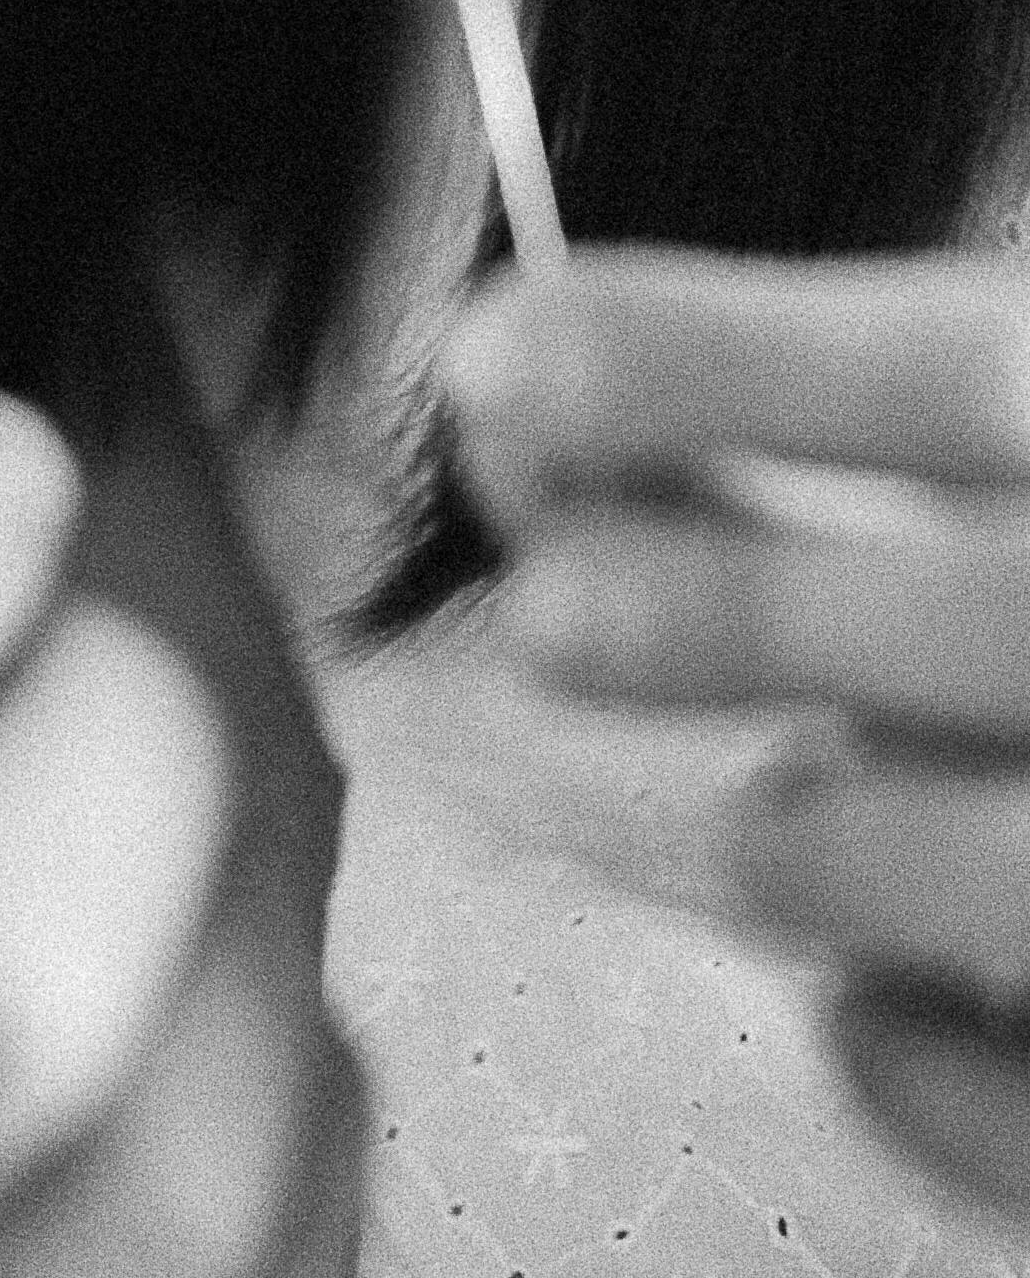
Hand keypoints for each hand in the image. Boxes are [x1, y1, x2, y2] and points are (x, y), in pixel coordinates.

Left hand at [451, 248, 1029, 1216]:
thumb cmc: (1027, 582)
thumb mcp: (982, 447)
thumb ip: (764, 421)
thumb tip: (507, 420)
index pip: (951, 367)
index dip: (711, 355)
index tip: (486, 362)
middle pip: (996, 615)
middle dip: (738, 607)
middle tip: (549, 621)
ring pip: (1009, 872)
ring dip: (826, 845)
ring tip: (778, 819)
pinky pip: (1021, 1104)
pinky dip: (906, 1052)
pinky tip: (882, 987)